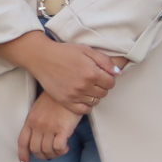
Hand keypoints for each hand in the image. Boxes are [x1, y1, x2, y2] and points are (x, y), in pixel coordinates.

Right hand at [0, 31, 120, 111]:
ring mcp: (74, 95)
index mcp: (92, 73)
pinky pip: (83, 110)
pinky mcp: (65, 101)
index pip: (111, 83)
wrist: (42, 58)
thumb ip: (105, 62)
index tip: (102, 75)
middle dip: (102, 86)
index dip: (109, 78)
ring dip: (95, 95)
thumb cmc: (65, 52)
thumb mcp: (87, 51)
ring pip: (95, 101)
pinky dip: (87, 106)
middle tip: (94, 80)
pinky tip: (84, 98)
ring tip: (88, 87)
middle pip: (104, 93)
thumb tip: (118, 73)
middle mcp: (84, 86)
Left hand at [17, 92, 81, 161]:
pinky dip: (61, 151)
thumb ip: (37, 121)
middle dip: (42, 156)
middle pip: (35, 149)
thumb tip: (39, 135)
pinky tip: (66, 147)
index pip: (22, 142)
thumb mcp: (40, 108)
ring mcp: (49, 127)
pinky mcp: (62, 129)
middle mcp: (38, 126)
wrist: (69, 89)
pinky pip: (58, 147)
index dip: (23, 155)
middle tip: (50, 155)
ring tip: (60, 151)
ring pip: (47, 150)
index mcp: (30, 120)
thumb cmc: (56, 98)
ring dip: (54, 154)